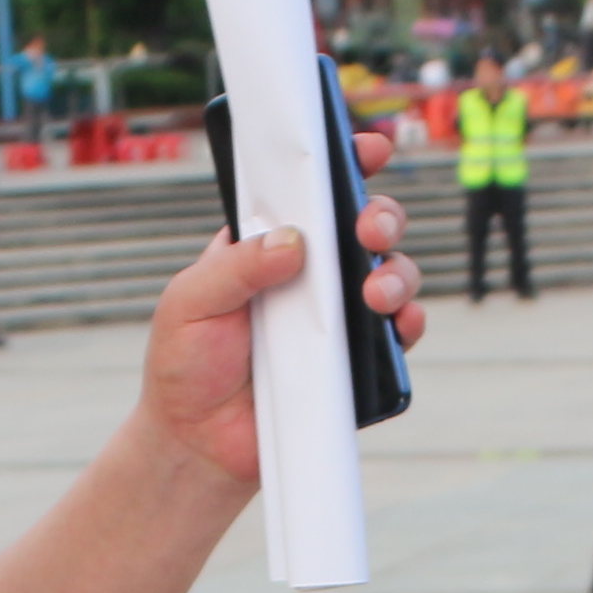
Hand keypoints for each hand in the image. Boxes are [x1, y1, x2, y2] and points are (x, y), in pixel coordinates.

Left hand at [131, 129, 425, 487]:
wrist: (196, 444)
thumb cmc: (185, 366)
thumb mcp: (188, 303)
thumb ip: (236, 266)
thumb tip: (293, 240)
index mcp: (267, 244)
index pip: (309, 192)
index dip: (341, 163)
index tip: (364, 148)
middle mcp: (311, 273)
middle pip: (364, 224)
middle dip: (380, 213)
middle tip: (367, 228)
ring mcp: (337, 316)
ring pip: (391, 273)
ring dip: (397, 271)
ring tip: (377, 291)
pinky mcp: (356, 362)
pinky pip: (398, 335)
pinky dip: (407, 324)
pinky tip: (395, 325)